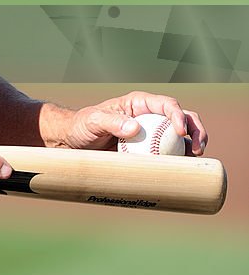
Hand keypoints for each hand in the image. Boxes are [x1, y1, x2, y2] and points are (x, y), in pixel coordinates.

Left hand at [58, 91, 206, 154]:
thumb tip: (135, 128)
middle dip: (196, 129)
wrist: (74, 143)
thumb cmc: (82, 127)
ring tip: (197, 159)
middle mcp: (150, 116)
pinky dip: (181, 161)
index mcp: (139, 104)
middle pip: (181, 117)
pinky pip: (170, 154)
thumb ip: (111, 122)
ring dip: (194, 145)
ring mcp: (152, 134)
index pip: (167, 104)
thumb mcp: (93, 122)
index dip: (178, 115)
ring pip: (181, 137)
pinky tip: (185, 171)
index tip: (180, 132)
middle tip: (199, 148)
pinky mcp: (150, 151)